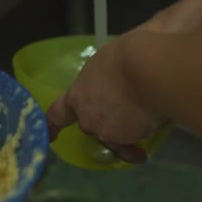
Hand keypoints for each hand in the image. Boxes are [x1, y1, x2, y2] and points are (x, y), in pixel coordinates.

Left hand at [46, 34, 168, 162]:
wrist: (150, 70)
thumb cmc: (132, 53)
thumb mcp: (113, 57)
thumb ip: (111, 72)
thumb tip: (124, 69)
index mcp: (78, 92)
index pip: (59, 113)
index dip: (53, 125)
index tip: (51, 136)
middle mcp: (86, 115)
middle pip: (92, 122)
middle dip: (106, 118)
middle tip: (127, 106)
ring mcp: (103, 130)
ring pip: (112, 135)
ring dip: (124, 131)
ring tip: (144, 121)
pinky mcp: (123, 139)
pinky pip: (128, 145)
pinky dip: (135, 148)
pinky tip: (144, 148)